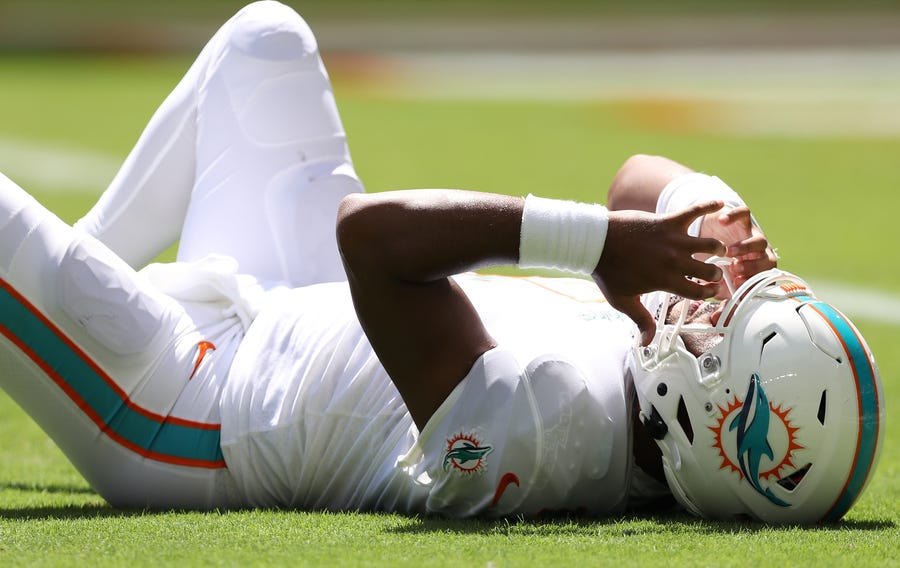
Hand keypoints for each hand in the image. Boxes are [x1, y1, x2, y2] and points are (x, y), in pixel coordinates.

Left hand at [594, 200, 726, 344]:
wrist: (596, 241)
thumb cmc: (607, 271)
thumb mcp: (622, 300)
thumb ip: (639, 320)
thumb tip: (647, 342)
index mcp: (665, 281)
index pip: (699, 292)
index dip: (710, 293)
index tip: (713, 291)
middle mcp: (674, 261)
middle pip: (710, 270)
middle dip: (716, 273)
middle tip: (715, 272)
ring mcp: (673, 240)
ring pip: (710, 244)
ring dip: (717, 247)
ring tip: (717, 248)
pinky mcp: (668, 221)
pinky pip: (694, 211)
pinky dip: (709, 205)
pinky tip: (720, 202)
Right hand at [699, 205, 777, 296]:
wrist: (713, 236)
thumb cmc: (719, 265)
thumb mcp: (720, 282)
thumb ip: (722, 299)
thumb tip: (716, 318)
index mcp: (757, 271)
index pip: (763, 280)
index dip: (753, 282)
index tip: (737, 284)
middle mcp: (759, 254)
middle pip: (769, 260)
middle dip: (753, 266)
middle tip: (735, 269)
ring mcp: (752, 235)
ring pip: (759, 241)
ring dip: (746, 247)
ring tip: (729, 251)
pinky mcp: (742, 219)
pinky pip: (744, 214)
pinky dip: (734, 216)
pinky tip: (722, 221)